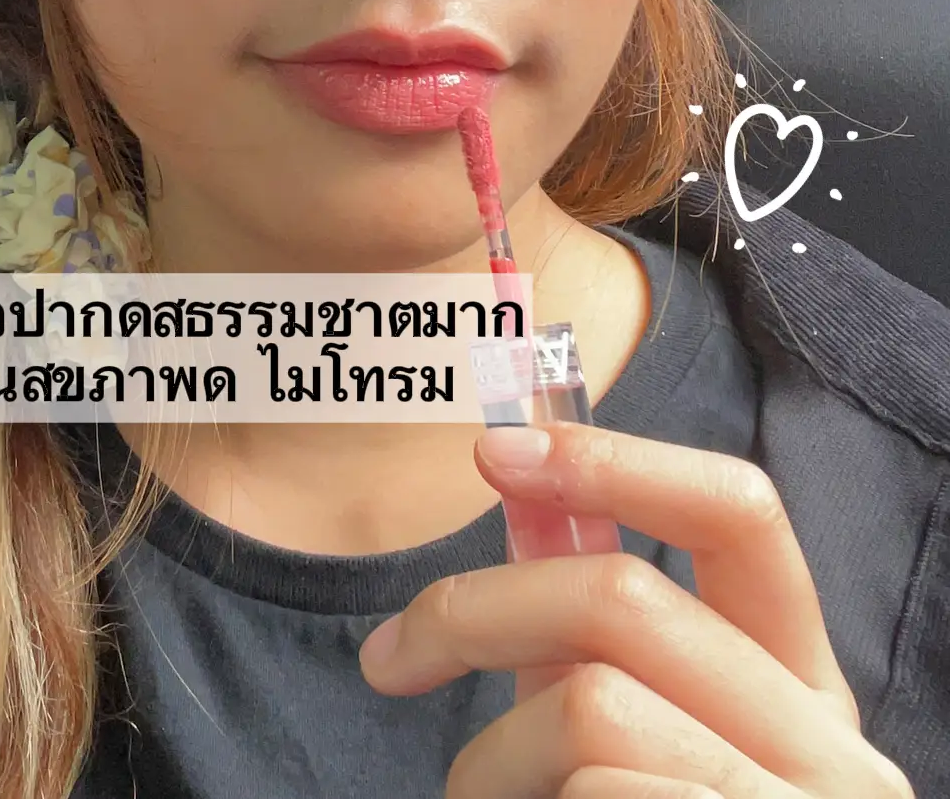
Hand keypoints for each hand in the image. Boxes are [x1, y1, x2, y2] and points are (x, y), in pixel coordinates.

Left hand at [359, 424, 914, 797]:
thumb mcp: (642, 727)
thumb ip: (596, 627)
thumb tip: (518, 483)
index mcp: (802, 683)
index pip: (739, 511)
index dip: (614, 460)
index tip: (496, 452)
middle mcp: (828, 746)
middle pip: (622, 598)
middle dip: (472, 608)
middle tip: (389, 655)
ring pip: (586, 708)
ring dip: (488, 758)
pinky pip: (592, 794)